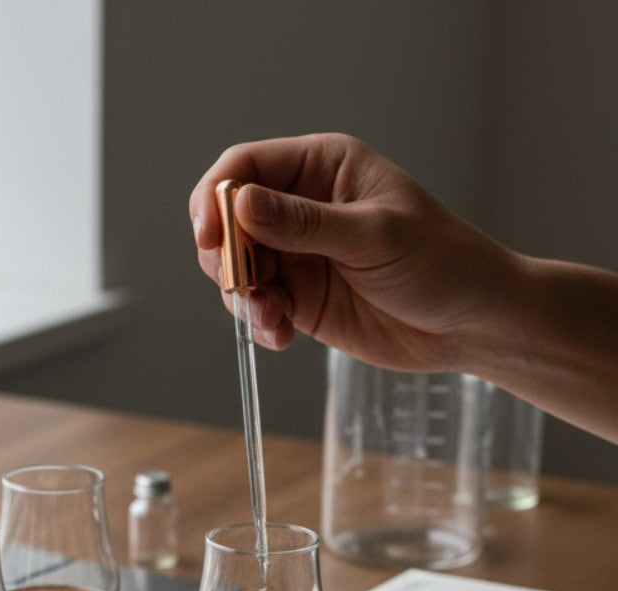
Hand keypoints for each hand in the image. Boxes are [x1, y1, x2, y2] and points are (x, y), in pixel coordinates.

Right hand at [188, 133, 512, 370]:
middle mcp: (299, 207)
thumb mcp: (373, 235)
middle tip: (243, 286)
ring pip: (234, 268)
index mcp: (322, 168)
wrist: (469, 323)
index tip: (209, 236)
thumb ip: (304, 222)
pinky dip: (258, 323)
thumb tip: (240, 204)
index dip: (216, 197)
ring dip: (242, 297)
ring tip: (272, 319)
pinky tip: (281, 336)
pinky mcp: (296, 299)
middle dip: (225, 256)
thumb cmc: (441, 262)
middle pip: (227, 220)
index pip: (245, 166)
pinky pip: (254, 307)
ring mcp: (295, 255)